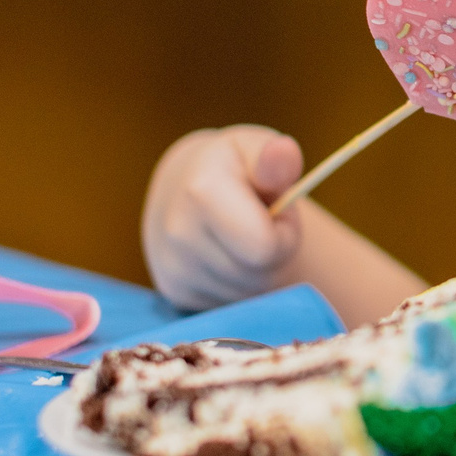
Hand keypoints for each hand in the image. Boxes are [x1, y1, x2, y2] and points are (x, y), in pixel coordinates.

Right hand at [141, 126, 305, 310]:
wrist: (184, 189)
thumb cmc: (236, 167)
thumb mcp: (258, 149)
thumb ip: (277, 159)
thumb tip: (283, 152)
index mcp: (201, 190)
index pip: (264, 247)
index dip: (283, 232)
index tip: (274, 211)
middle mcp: (178, 233)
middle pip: (259, 274)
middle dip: (273, 253)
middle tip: (260, 223)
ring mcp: (171, 267)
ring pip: (247, 294)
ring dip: (258, 271)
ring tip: (241, 238)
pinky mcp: (174, 292)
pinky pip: (231, 306)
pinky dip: (238, 286)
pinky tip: (225, 256)